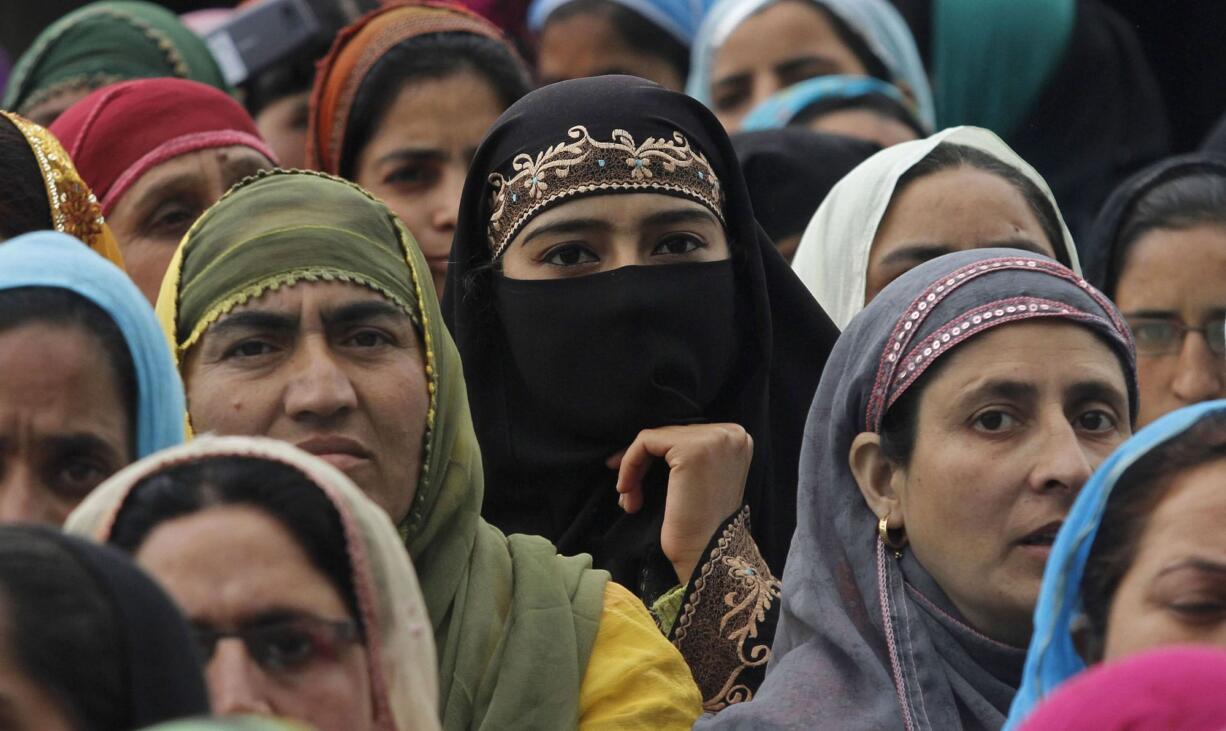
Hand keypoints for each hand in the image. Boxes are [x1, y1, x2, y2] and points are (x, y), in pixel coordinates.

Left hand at [607, 424, 752, 583]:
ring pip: (655, 438)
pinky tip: (627, 492)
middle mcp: (732, 434)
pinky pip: (645, 442)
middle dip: (643, 465)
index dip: (656, 455)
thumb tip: (646, 439)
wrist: (705, 555)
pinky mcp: (692, 449)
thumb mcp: (700, 478)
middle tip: (628, 495)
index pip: (685, 434)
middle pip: (671, 434)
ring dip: (633, 469)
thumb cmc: (699, 525)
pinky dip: (630, 465)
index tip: (634, 478)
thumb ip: (686, 453)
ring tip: (629, 499)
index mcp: (738, 439)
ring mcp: (715, 439)